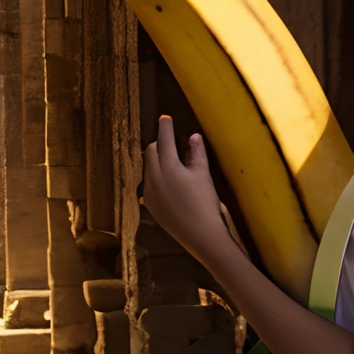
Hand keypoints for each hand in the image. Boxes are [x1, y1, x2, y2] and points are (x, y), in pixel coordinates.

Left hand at [142, 116, 234, 266]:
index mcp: (168, 166)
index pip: (164, 140)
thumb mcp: (203, 174)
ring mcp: (149, 193)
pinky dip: (156, 177)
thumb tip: (193, 136)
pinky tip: (169, 183)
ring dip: (157, 161)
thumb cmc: (205, 202)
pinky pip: (149, 184)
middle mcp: (153, 177)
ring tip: (173, 163)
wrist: (200, 235)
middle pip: (151, 152)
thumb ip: (196, 153)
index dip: (165, 127)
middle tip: (173, 142)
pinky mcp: (150, 205)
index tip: (166, 118)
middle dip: (160, 144)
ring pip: (148, 168)